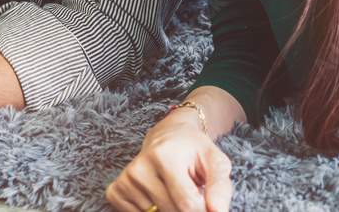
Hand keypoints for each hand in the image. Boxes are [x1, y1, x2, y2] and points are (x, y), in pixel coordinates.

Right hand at [106, 112, 232, 211]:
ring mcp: (127, 178)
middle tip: (188, 188)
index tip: (206, 201)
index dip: (202, 209)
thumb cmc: (193, 150)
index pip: (187, 204)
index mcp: (165, 155)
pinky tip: (156, 192)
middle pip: (171, 211)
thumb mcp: (214, 160)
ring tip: (173, 188)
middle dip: (186, 208)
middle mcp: (141, 165)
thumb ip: (220, 187)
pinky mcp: (118, 188)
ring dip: (169, 207)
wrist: (168, 135)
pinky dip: (151, 211)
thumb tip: (218, 211)